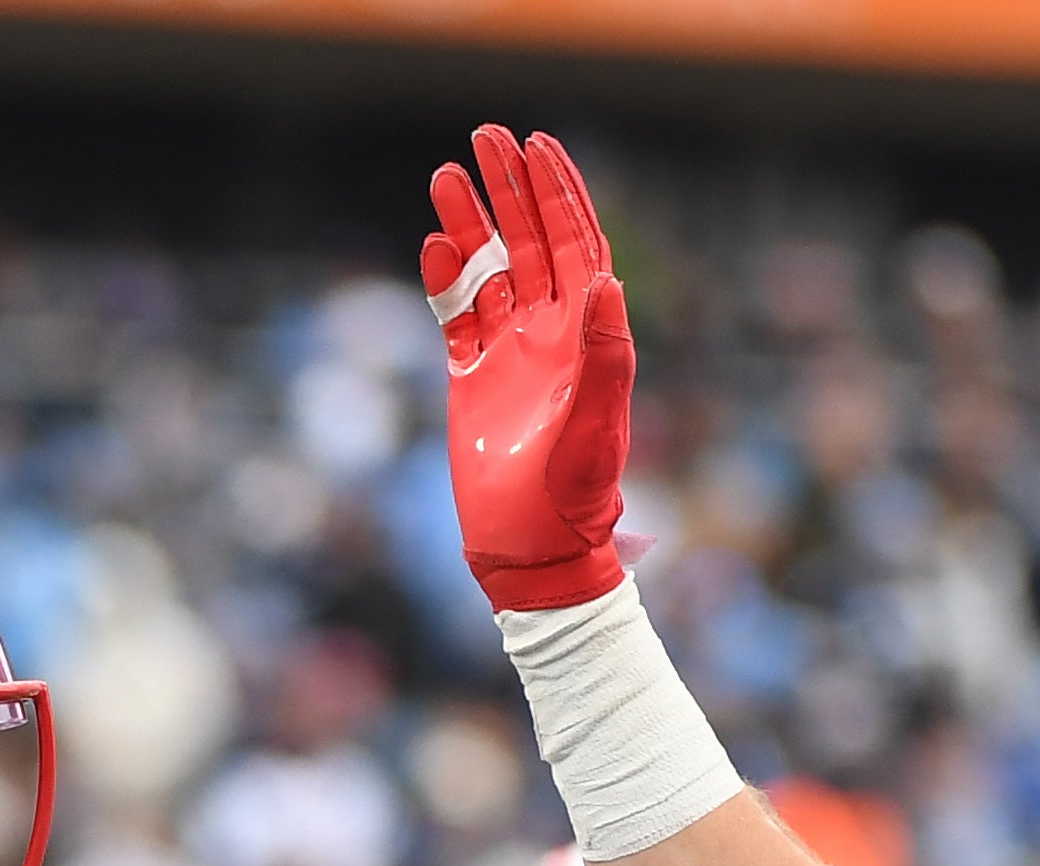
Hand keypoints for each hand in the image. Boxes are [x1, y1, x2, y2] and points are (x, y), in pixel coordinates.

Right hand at [421, 125, 634, 612]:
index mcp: (586, 336)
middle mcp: (549, 335)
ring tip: (445, 177)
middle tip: (487, 137)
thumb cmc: (575, 498)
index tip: (537, 146)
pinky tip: (433, 245)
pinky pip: (456, 316)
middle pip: (531, 243)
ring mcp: (509, 355)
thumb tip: (605, 279)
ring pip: (489, 271)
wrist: (533, 552)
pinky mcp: (471, 380)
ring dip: (471, 225)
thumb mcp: (596, 425)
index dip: (558, 194)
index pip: (576, 247)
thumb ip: (605, 355)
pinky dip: (445, 280)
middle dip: (511, 190)